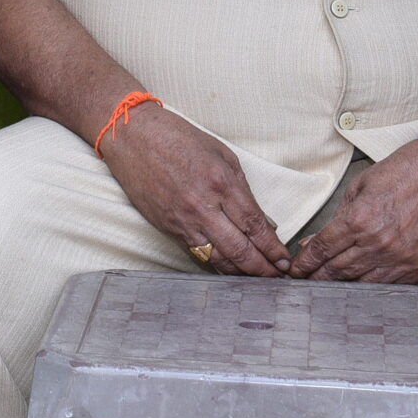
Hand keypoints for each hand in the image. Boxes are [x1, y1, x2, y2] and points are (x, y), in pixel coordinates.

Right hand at [103, 105, 290, 275]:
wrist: (132, 137)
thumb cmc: (177, 137)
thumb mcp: (220, 153)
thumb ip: (242, 188)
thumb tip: (261, 220)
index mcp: (221, 182)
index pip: (254, 224)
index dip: (273, 247)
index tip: (284, 258)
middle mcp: (203, 206)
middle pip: (240, 249)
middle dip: (263, 267)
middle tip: (279, 277)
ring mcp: (183, 220)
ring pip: (218, 258)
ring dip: (241, 273)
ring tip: (258, 280)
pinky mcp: (168, 228)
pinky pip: (197, 254)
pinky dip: (216, 265)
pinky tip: (229, 270)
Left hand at [291, 139, 417, 282]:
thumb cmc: (406, 171)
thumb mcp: (362, 185)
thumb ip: (339, 215)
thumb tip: (315, 241)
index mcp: (360, 219)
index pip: (322, 249)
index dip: (305, 263)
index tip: (295, 270)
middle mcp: (379, 243)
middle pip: (338, 270)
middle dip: (317, 278)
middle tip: (304, 284)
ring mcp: (400, 258)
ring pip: (361, 283)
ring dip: (340, 287)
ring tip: (325, 290)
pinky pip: (388, 285)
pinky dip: (370, 288)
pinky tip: (358, 288)